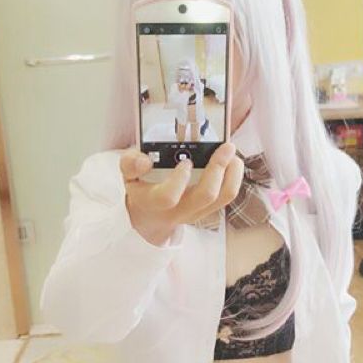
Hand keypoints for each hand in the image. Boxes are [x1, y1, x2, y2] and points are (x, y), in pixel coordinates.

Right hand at [119, 142, 243, 245]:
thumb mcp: (128, 175)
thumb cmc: (142, 188)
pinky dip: (234, 176)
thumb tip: (145, 161)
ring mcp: (197, 211)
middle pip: (205, 196)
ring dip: (232, 174)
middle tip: (225, 148)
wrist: (151, 214)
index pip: (168, 197)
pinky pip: (227, 195)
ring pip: (222, 198)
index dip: (179, 180)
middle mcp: (179, 210)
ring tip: (232, 154)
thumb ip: (130, 164)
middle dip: (217, 169)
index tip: (185, 161)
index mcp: (154, 202)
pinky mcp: (209, 208)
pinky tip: (232, 161)